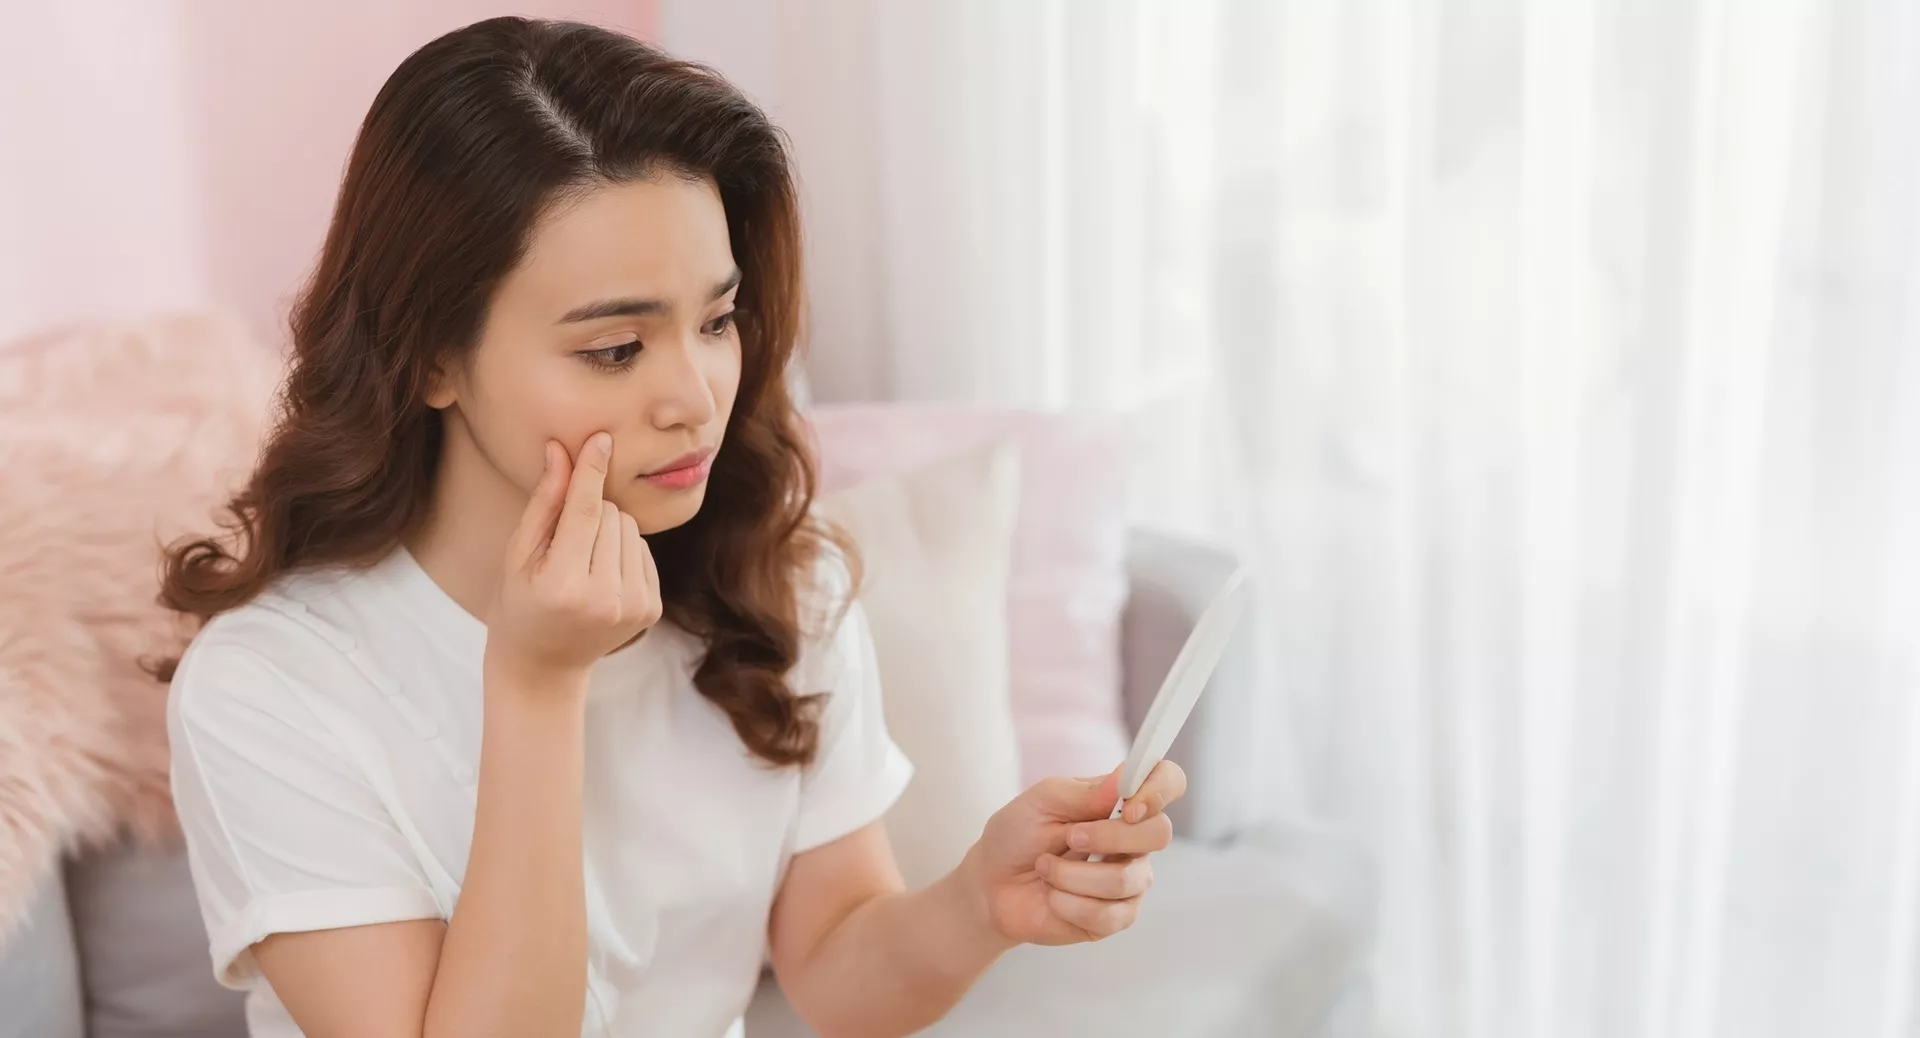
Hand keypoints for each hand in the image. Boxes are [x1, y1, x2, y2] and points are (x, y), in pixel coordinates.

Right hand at [482, 432, 661, 685]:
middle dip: (590, 514)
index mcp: (563, 585)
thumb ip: (543, 503)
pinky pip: (643, 551)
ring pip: (631, 529)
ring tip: (580, 564)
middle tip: (564, 546)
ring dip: (608, 533)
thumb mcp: (517, 556)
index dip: (592, 472)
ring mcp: (632, 607)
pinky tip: (599, 578)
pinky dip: (622, 553)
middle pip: (612, 515)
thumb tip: (560, 451)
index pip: (585, 513)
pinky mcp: (651, 610)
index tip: (601, 439)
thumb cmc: (519, 604)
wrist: (544, 666)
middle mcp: (604, 598)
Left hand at [963, 760, 1187, 945]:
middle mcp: (1134, 840)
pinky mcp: (1116, 917)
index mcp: (1120, 802)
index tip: (1129, 807)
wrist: (992, 886)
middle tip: (1069, 838)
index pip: (1168, 782)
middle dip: (1108, 838)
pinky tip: (1052, 897)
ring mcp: (1130, 880)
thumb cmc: (1017, 836)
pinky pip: (1108, 915)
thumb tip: (1125, 779)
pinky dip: (1068, 903)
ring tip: (1045, 868)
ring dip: (1071, 875)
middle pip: (1159, 834)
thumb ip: (1084, 791)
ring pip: (1126, 879)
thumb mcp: (1041, 802)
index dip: (1159, 790)